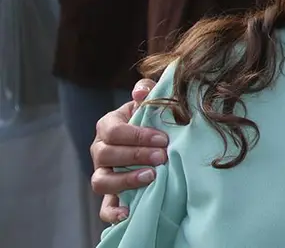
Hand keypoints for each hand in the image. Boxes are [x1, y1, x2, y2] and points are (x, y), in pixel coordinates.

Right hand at [91, 79, 165, 223]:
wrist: (154, 140)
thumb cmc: (151, 118)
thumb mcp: (150, 102)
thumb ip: (147, 91)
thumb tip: (140, 92)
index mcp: (108, 127)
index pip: (114, 132)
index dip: (137, 136)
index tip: (162, 139)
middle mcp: (100, 151)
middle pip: (106, 155)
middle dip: (135, 156)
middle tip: (162, 156)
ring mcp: (103, 174)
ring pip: (101, 181)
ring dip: (125, 181)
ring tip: (151, 177)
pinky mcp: (111, 195)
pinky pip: (105, 208)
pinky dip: (113, 213)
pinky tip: (129, 213)